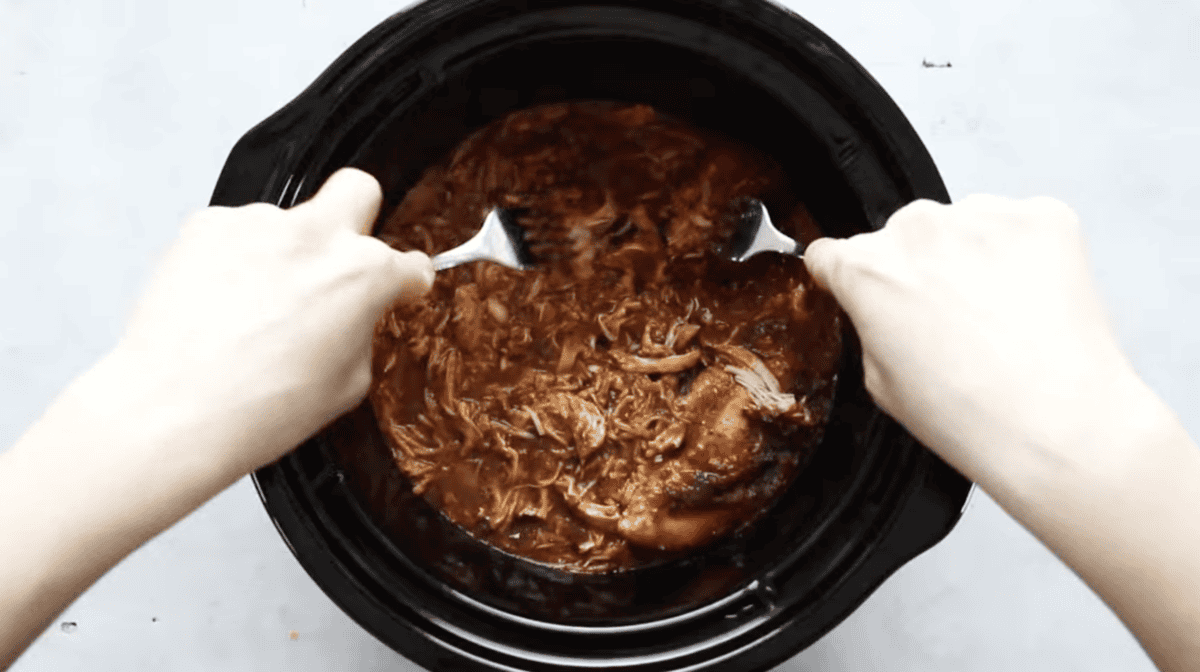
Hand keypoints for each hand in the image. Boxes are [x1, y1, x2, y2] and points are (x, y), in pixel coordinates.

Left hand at [115, 167, 432, 475]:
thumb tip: (353, 320)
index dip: (407, 280)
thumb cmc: (257, 408)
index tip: (401, 285)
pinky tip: (225, 303)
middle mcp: (315, 235)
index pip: (410, 264)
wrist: (174, 408)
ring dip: (284, 254)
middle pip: (358, 189)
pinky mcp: (207, 225)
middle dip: (360, 219)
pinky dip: (236, 260)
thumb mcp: (346, 387)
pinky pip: (236, 233)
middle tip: (339, 262)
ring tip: (257, 310)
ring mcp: (258, 224)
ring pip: (288, 221)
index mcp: (363, 274)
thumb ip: (361, 334)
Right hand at [803, 195, 1135, 483]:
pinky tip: (1026, 300)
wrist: (1058, 424)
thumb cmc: (974, 416)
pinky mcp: (1042, 217)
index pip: (830, 253)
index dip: (845, 276)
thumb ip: (869, 325)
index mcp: (868, 271)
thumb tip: (881, 308)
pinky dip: (1021, 254)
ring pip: (961, 226)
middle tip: (946, 321)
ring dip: (969, 257)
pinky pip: (1017, 223)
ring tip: (994, 317)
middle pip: (901, 235)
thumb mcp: (879, 384)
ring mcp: (983, 217)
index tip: (864, 287)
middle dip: (916, 269)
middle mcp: (919, 231)